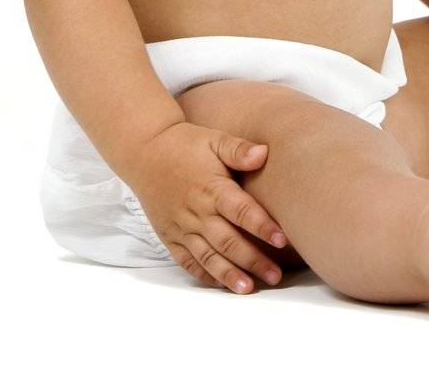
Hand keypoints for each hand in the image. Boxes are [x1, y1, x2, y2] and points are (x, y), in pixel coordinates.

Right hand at [122, 121, 289, 292]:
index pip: (240, 211)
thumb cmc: (186, 144)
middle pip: (227, 241)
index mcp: (211, 188)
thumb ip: (239, 149)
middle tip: (276, 276)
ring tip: (249, 289)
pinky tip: (222, 284)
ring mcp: (181, 227)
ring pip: (208, 257)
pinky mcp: (170, 237)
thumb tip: (264, 153)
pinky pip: (187, 261)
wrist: (145, 151)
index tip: (283, 240)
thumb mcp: (215, 139)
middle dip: (252, 260)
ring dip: (229, 275)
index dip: (262, 226)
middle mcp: (196, 212)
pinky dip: (204, 275)